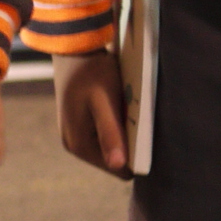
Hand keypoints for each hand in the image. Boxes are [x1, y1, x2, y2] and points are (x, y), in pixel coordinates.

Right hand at [54, 49, 130, 178]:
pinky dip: (117, 128)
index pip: (119, 170)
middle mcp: (74, 146)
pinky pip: (105, 139)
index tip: (146, 137)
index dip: (136, 157)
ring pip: (112, 150)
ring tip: (127, 112)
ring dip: (124, 136)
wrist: (74, 49)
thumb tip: (118, 165)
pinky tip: (119, 110)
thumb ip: (110, 133)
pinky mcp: (79, 127)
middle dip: (130, 146)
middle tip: (136, 119)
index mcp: (79, 145)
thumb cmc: (92, 72)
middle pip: (115, 161)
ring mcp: (75, 137)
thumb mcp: (105, 101)